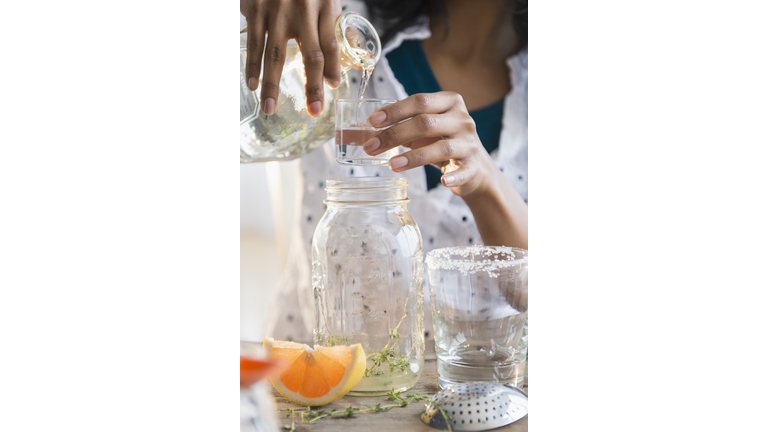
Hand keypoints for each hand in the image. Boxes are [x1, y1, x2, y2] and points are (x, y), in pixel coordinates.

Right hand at [240, 0, 340, 116]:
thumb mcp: (323, 0)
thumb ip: (328, 31)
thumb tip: (332, 74)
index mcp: (324, 5)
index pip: (331, 44)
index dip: (333, 69)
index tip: (332, 88)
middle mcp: (302, 9)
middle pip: (310, 54)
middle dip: (312, 86)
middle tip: (313, 110)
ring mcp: (276, 10)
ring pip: (275, 53)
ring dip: (272, 84)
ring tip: (270, 108)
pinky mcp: (254, 8)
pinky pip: (254, 43)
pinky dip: (252, 66)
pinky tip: (252, 84)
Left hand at [363, 92, 496, 198]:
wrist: (474, 169)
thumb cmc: (442, 143)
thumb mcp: (424, 130)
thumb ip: (400, 126)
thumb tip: (363, 130)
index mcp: (449, 102)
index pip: (419, 101)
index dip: (395, 110)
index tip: (372, 121)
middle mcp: (462, 119)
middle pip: (426, 123)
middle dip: (394, 134)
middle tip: (371, 147)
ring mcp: (470, 143)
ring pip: (441, 147)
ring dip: (413, 157)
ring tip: (391, 165)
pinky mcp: (474, 166)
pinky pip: (463, 171)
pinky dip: (452, 176)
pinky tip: (441, 181)